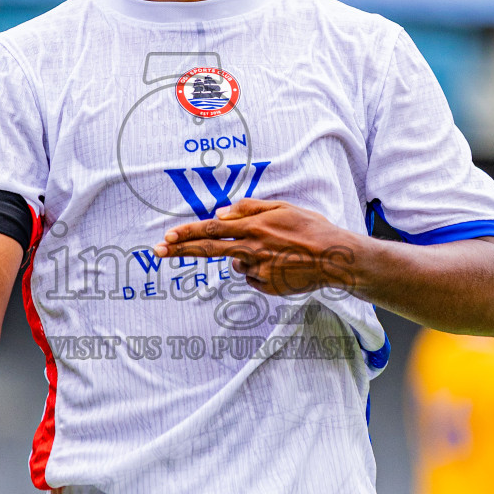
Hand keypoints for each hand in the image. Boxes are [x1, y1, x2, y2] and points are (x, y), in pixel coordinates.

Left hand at [154, 199, 359, 296]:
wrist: (336, 258)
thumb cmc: (310, 228)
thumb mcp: (281, 207)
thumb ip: (248, 208)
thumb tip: (220, 213)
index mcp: (254, 227)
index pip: (212, 229)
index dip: (187, 233)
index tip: (167, 236)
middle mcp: (251, 249)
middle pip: (208, 249)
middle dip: (181, 249)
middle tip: (158, 250)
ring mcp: (258, 270)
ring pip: (238, 263)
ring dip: (246, 257)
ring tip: (276, 252)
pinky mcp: (267, 286)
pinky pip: (252, 278)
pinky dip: (260, 271)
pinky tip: (280, 265)